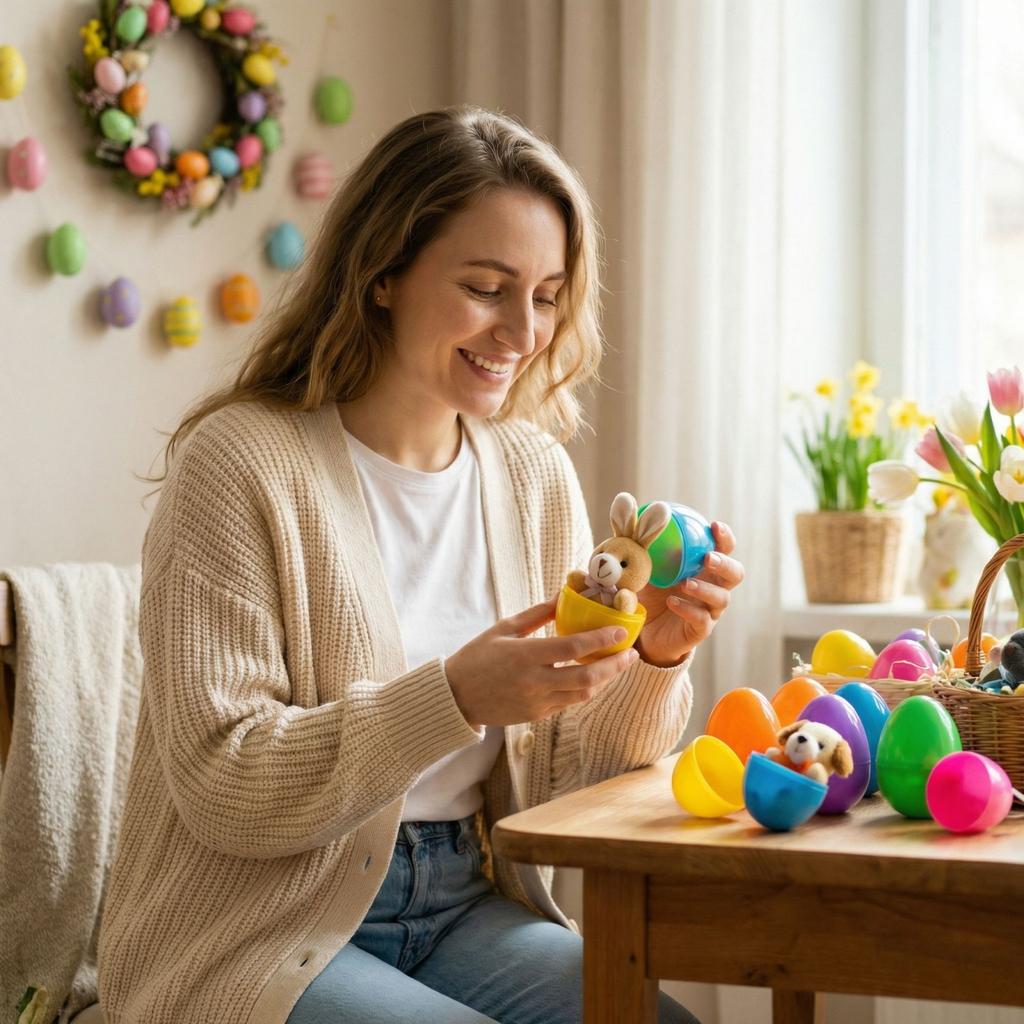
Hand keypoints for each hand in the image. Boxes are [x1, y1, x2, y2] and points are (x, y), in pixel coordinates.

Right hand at [444, 598, 639, 727]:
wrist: (456, 696)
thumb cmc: (478, 656)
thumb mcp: (504, 628)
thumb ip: (537, 614)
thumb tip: (563, 595)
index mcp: (525, 656)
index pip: (573, 648)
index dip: (601, 639)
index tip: (620, 630)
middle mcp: (534, 682)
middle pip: (587, 678)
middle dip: (614, 666)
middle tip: (631, 654)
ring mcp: (536, 702)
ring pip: (583, 695)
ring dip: (605, 680)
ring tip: (618, 665)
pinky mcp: (536, 716)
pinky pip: (569, 703)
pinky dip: (586, 690)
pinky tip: (595, 677)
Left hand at [634, 521, 743, 666]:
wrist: (643, 629)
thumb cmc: (650, 592)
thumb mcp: (644, 567)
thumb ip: (642, 545)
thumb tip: (631, 517)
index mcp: (705, 568)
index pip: (724, 549)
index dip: (725, 537)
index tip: (714, 526)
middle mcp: (713, 587)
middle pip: (735, 574)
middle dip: (725, 564)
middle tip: (708, 558)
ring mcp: (709, 610)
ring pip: (722, 598)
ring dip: (705, 588)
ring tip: (685, 583)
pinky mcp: (700, 630)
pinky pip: (702, 620)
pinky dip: (688, 609)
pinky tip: (671, 602)